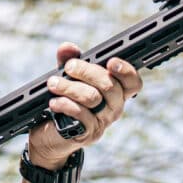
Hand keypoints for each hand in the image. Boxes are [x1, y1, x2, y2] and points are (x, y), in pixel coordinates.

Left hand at [26, 44, 142, 169]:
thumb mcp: (67, 79)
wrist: (50, 135)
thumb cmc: (64, 102)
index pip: (133, 82)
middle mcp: (114, 108)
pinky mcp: (88, 134)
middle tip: (68, 67)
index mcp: (115, 93)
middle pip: (110, 86)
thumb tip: (67, 47)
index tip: (110, 62)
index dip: (127, 71)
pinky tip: (54, 102)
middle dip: (87, 72)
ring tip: (53, 84)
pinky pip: (81, 115)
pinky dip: (65, 105)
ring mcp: (102, 123)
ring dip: (70, 87)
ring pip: (93, 98)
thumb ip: (69, 60)